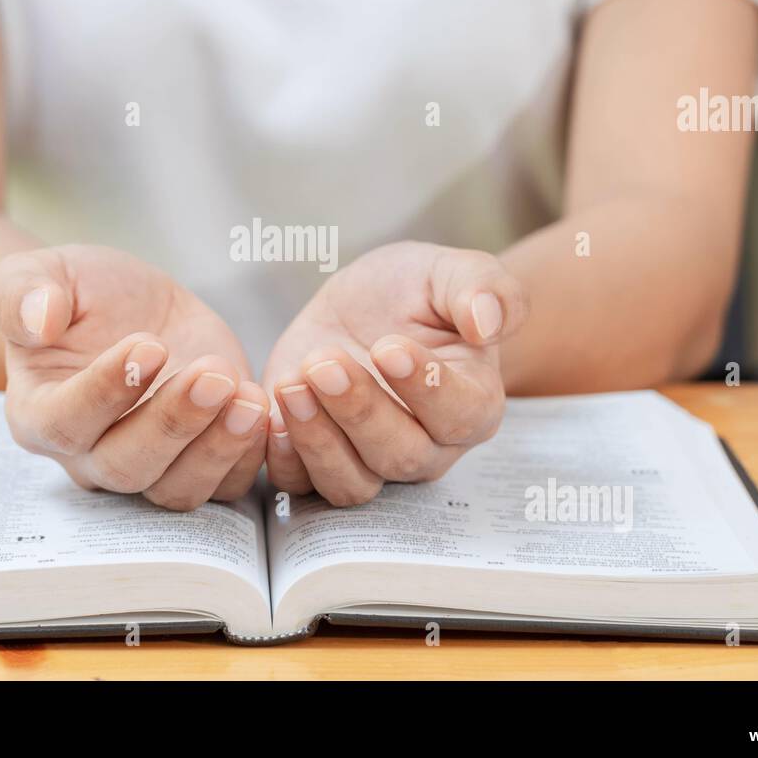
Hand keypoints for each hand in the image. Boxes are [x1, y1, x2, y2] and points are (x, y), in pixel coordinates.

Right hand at [0, 245, 266, 509]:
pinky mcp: (199, 462)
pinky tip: (263, 408)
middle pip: (126, 465)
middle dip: (174, 422)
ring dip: (217, 448)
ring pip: (177, 489)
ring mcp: (147, 467)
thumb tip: (37, 319)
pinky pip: (225, 486)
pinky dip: (248, 456)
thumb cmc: (79, 294)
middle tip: (213, 374)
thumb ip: (23, 292)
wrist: (131, 305)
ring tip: (248, 397)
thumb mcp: (42, 272)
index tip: (150, 345)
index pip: (66, 422)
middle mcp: (88, 456)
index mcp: (38, 413)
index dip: (107, 391)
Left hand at [262, 241, 526, 505]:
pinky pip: (301, 485)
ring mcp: (372, 462)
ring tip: (291, 384)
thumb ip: (484, 289)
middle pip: (401, 455)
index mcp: (473, 401)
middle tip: (324, 362)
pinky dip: (283, 458)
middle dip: (359, 410)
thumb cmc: (416, 291)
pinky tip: (269, 414)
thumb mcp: (449, 272)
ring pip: (351, 482)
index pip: (461, 414)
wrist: (361, 307)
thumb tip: (487, 322)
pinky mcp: (317, 460)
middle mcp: (428, 446)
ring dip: (317, 439)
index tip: (390, 347)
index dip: (426, 388)